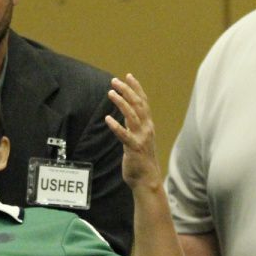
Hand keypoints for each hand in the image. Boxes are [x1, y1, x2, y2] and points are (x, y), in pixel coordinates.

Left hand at [104, 74, 161, 190]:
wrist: (146, 179)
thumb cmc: (141, 159)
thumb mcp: (138, 137)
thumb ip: (133, 125)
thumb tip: (125, 113)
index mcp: (148, 125)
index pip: (143, 102)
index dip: (136, 88)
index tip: (128, 76)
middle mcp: (146, 129)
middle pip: (138, 105)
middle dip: (127, 91)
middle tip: (115, 80)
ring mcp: (141, 138)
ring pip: (132, 116)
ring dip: (122, 103)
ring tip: (111, 93)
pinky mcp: (134, 149)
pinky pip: (124, 135)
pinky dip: (116, 126)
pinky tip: (107, 119)